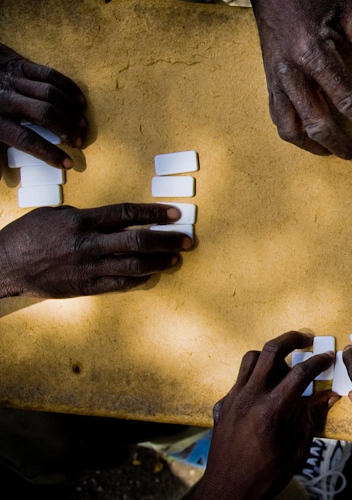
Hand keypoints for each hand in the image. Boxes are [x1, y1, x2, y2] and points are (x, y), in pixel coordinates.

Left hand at [0, 43, 86, 168]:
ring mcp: (14, 80)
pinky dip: (69, 89)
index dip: (49, 153)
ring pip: (51, 95)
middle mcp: (5, 99)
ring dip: (71, 111)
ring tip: (82, 125)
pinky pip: (51, 75)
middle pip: (45, 114)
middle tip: (78, 141)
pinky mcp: (22, 64)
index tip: (68, 163)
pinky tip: (80, 102)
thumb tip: (3, 179)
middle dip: (66, 129)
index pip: (26, 140)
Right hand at [0, 203, 190, 298]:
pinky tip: (152, 274)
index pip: (127, 214)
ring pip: (134, 265)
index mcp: (82, 221)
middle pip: (138, 241)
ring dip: (160, 262)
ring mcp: (88, 268)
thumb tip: (114, 220)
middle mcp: (89, 244)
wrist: (5, 265)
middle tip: (187, 239)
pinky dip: (139, 280)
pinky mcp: (85, 287)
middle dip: (167, 240)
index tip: (175, 212)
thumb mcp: (56, 214)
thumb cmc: (29, 235)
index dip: (154, 212)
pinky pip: (119, 285)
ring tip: (176, 258)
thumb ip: (87, 216)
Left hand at [159, 332, 337, 499]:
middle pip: (272, 351)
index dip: (319, 361)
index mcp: (272, 409)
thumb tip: (328, 397)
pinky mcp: (222, 405)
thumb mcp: (297, 450)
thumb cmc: (266, 477)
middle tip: (307, 339)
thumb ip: (311, 418)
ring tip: (284, 365)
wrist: (226, 493)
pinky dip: (255, 378)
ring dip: (270, 355)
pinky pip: (239, 380)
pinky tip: (265, 393)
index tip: (329, 356)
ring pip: (251, 359)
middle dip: (292, 339)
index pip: (301, 373)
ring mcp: (232, 399)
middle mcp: (250, 397)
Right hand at [236, 0, 351, 160]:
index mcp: (314, 53)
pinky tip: (310, 137)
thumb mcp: (351, 12)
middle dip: (340, 145)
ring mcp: (277, 78)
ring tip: (333, 153)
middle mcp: (292, 71)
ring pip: (291, 128)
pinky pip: (278, 117)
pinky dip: (294, 133)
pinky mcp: (269, 80)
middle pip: (317, 123)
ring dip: (313, 147)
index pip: (346, 99)